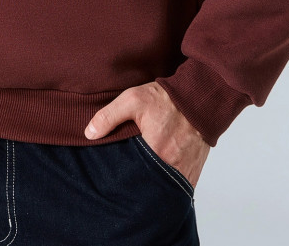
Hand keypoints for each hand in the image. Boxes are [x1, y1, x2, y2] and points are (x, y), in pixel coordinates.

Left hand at [84, 80, 209, 188]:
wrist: (199, 99)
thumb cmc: (166, 99)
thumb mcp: (133, 99)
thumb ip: (109, 116)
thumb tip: (89, 134)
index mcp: (155, 151)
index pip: (129, 175)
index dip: (119, 175)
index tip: (111, 174)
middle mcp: (171, 167)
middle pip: (145, 186)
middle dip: (134, 184)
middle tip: (124, 178)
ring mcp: (184, 173)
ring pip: (161, 189)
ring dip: (151, 186)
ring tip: (139, 179)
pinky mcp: (193, 174)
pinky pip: (176, 188)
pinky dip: (166, 185)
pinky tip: (156, 177)